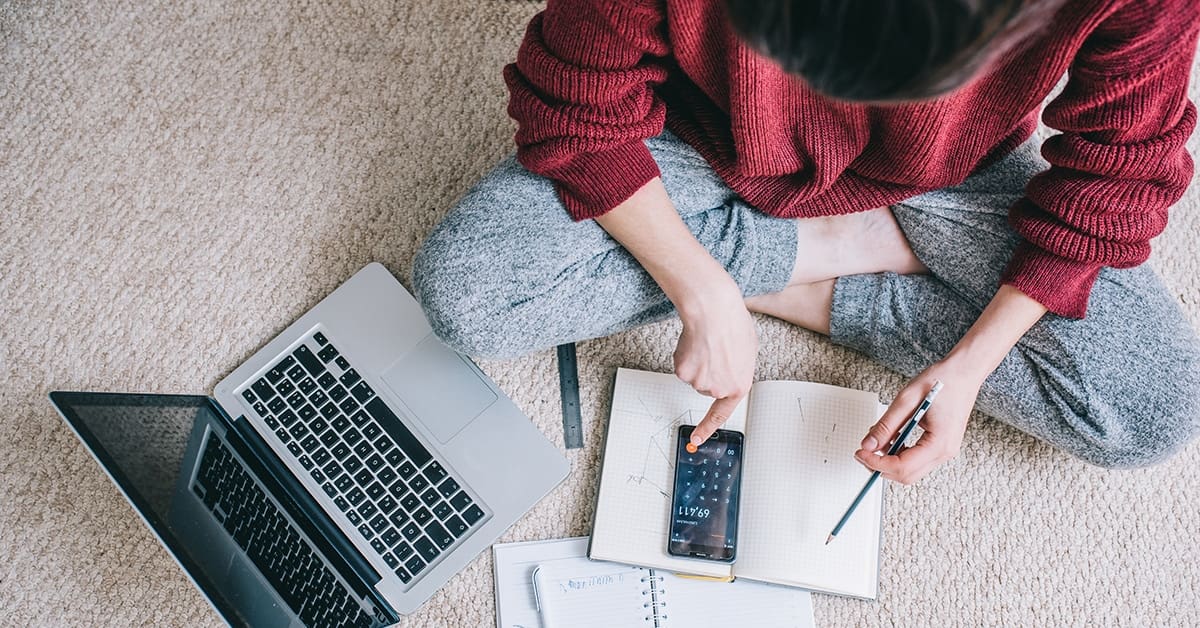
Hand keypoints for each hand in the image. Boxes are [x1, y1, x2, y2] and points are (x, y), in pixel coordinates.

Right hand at [674, 280, 757, 445]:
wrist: (714, 311)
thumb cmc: (733, 325)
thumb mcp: (747, 350)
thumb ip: (737, 369)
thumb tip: (728, 371)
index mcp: (739, 386)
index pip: (721, 414)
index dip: (706, 428)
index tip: (695, 440)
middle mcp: (719, 389)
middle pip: (706, 387)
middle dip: (709, 371)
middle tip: (715, 350)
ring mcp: (700, 382)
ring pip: (693, 376)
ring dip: (698, 362)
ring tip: (708, 343)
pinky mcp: (683, 373)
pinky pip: (682, 367)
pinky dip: (686, 356)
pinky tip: (695, 343)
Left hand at [854, 360, 984, 483]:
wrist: (964, 372)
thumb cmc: (942, 381)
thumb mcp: (906, 400)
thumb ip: (886, 425)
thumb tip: (868, 445)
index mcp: (939, 443)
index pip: (902, 466)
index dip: (876, 463)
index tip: (860, 453)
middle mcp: (945, 452)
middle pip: (907, 475)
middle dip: (881, 466)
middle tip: (863, 451)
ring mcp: (945, 451)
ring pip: (911, 471)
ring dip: (889, 461)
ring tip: (876, 441)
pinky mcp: (941, 446)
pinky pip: (917, 460)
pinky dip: (899, 454)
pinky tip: (891, 439)